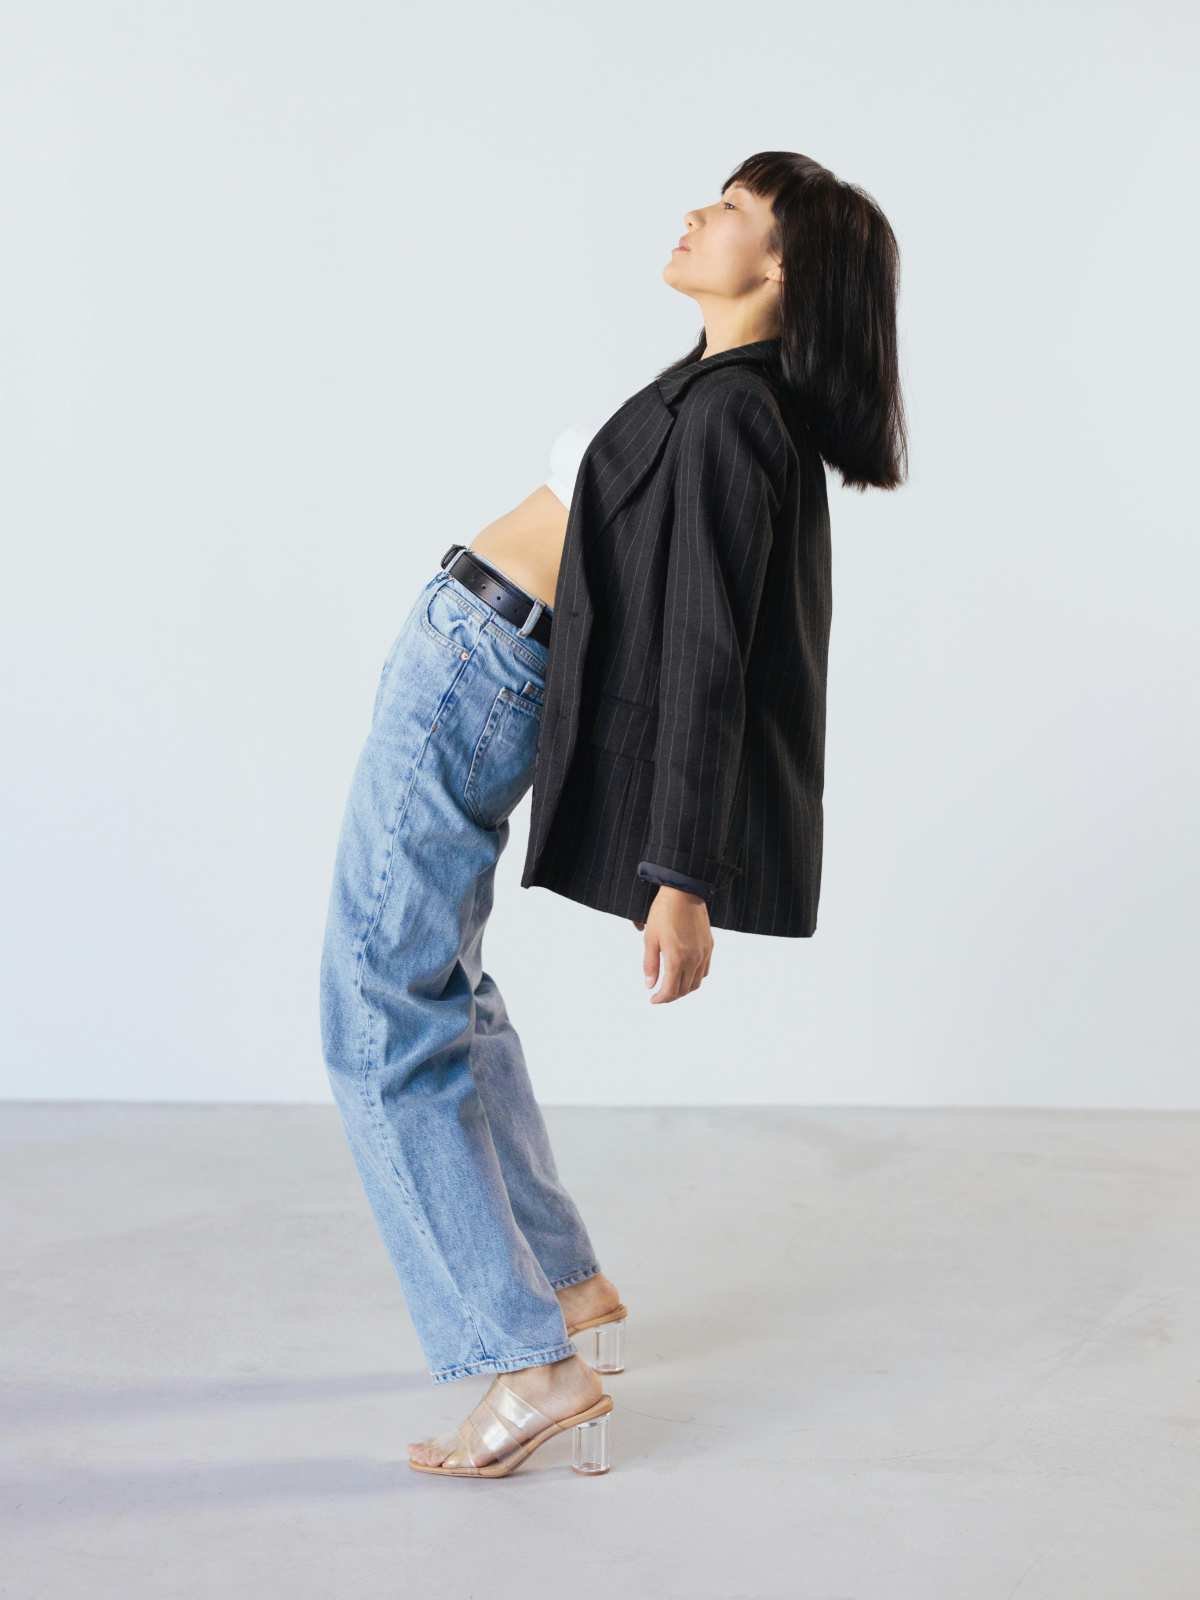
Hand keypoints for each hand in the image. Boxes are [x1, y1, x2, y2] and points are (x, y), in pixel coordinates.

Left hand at [639, 886, 713, 1002]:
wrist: (684, 892)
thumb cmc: (663, 912)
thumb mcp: (650, 938)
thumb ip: (651, 964)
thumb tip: (650, 985)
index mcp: (677, 959)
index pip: (671, 990)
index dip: (661, 999)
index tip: (653, 999)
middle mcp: (693, 959)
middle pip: (684, 989)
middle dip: (671, 996)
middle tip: (660, 994)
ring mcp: (703, 953)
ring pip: (696, 982)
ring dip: (684, 988)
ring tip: (672, 985)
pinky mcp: (709, 946)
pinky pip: (704, 970)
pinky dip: (695, 977)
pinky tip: (686, 973)